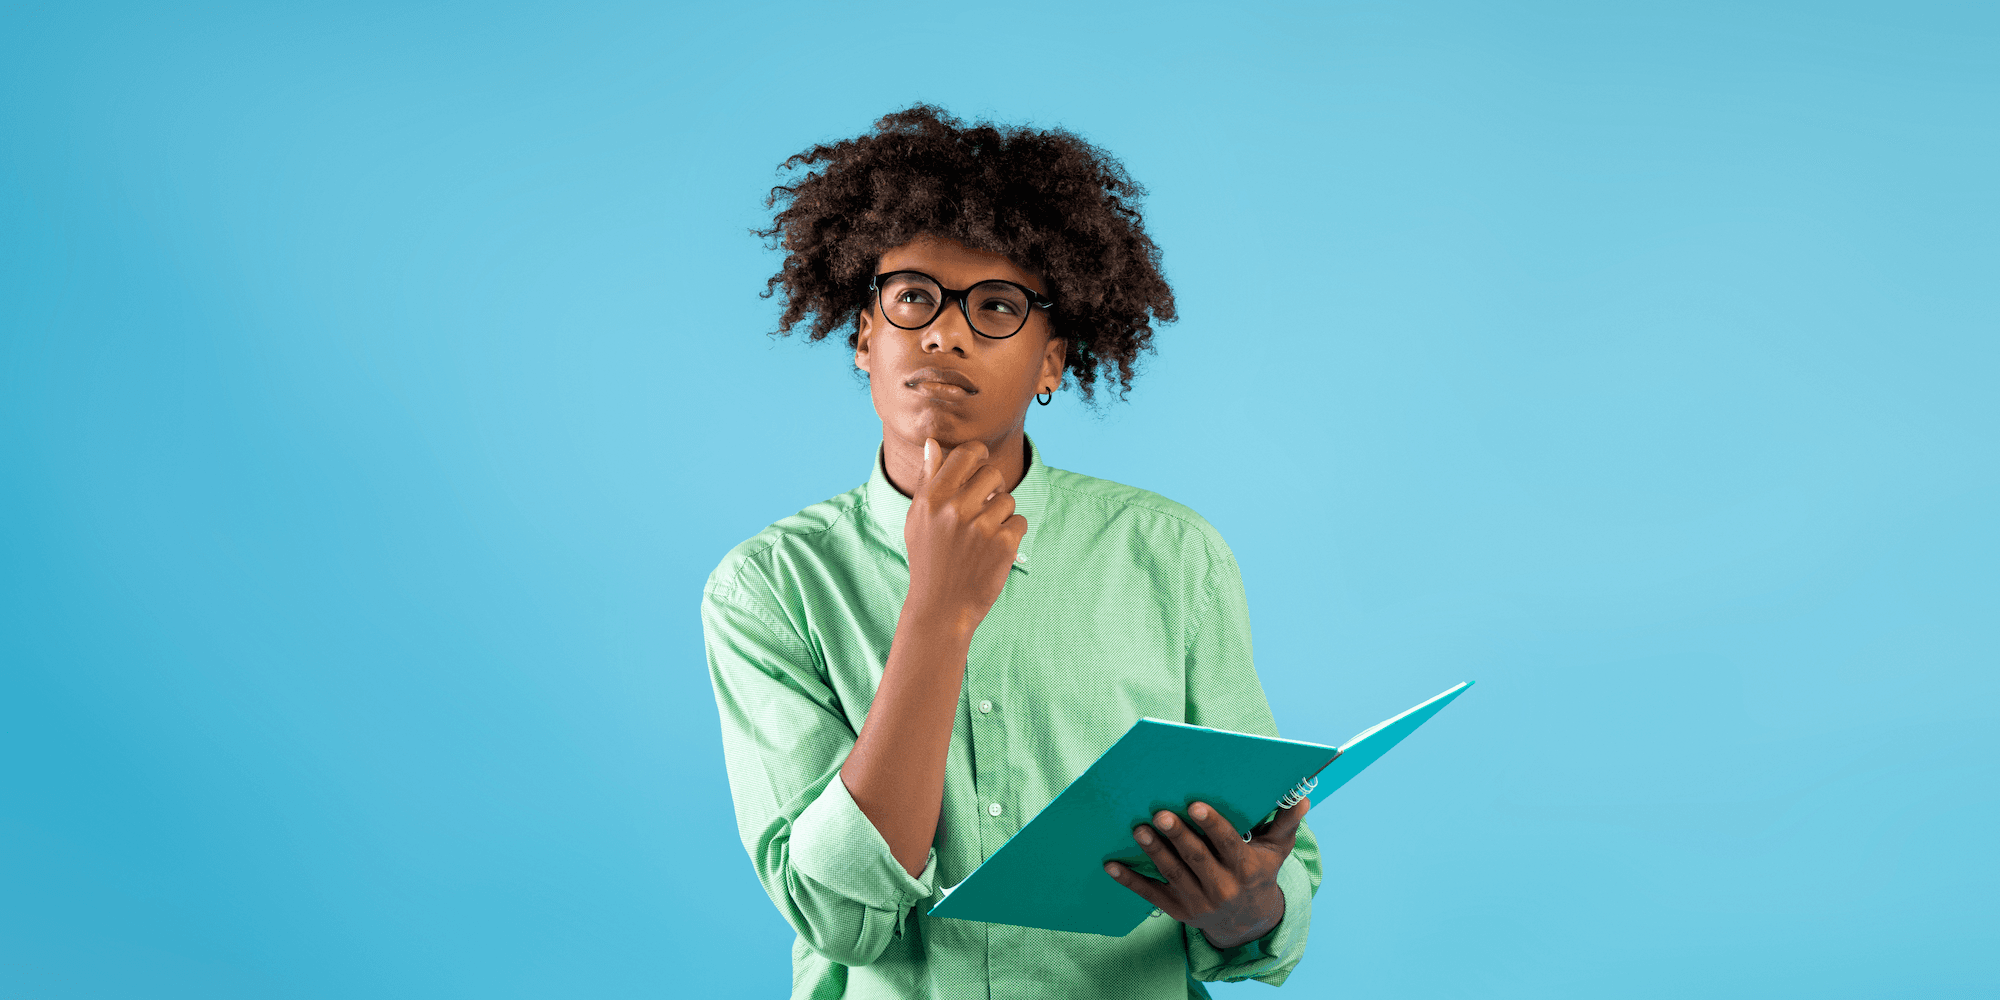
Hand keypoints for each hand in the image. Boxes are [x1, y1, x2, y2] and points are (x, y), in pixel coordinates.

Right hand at [902, 437, 1027, 634]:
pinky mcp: (1004, 544)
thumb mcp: (918, 518)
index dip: (979, 457)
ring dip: (1002, 515)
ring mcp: (981, 526)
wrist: (941, 607)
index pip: (967, 453)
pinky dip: (1012, 535)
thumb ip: (927, 478)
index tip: (980, 469)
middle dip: (992, 489)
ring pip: (1008, 499)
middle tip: (983, 509)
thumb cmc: (929, 559)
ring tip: (984, 536)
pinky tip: (994, 550)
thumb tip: (933, 443)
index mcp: (932, 497)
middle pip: (993, 474)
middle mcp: (955, 508)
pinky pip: (1020, 522)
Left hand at [1104, 797, 1309, 948]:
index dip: (1212, 825)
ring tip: (1138, 829)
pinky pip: (1151, 895)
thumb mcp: (1276, 851)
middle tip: (1159, 813)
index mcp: (1246, 869)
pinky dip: (1130, 881)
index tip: (1195, 805)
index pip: (1228, 845)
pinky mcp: (1178, 910)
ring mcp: (1198, 901)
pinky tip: (1111, 865)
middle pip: (1196, 859)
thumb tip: (1303, 796)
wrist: (1246, 921)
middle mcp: (1222, 888)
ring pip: (1172, 873)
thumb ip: (1285, 823)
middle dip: (1177, 836)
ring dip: (1154, 851)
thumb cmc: (1260, 873)